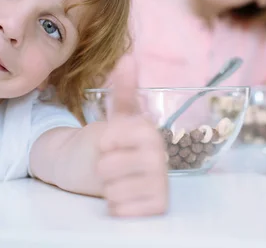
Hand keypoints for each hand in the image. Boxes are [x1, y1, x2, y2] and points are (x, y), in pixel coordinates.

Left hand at [96, 61, 168, 216]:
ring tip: (117, 180)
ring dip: (107, 186)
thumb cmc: (113, 144)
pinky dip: (115, 205)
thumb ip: (124, 89)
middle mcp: (162, 157)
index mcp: (151, 133)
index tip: (108, 141)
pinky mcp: (159, 206)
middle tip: (112, 163)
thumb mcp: (116, 116)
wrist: (111, 173)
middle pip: (110, 166)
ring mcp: (162, 183)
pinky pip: (123, 209)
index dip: (108, 140)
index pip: (119, 136)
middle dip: (103, 166)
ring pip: (114, 189)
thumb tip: (128, 57)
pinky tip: (124, 197)